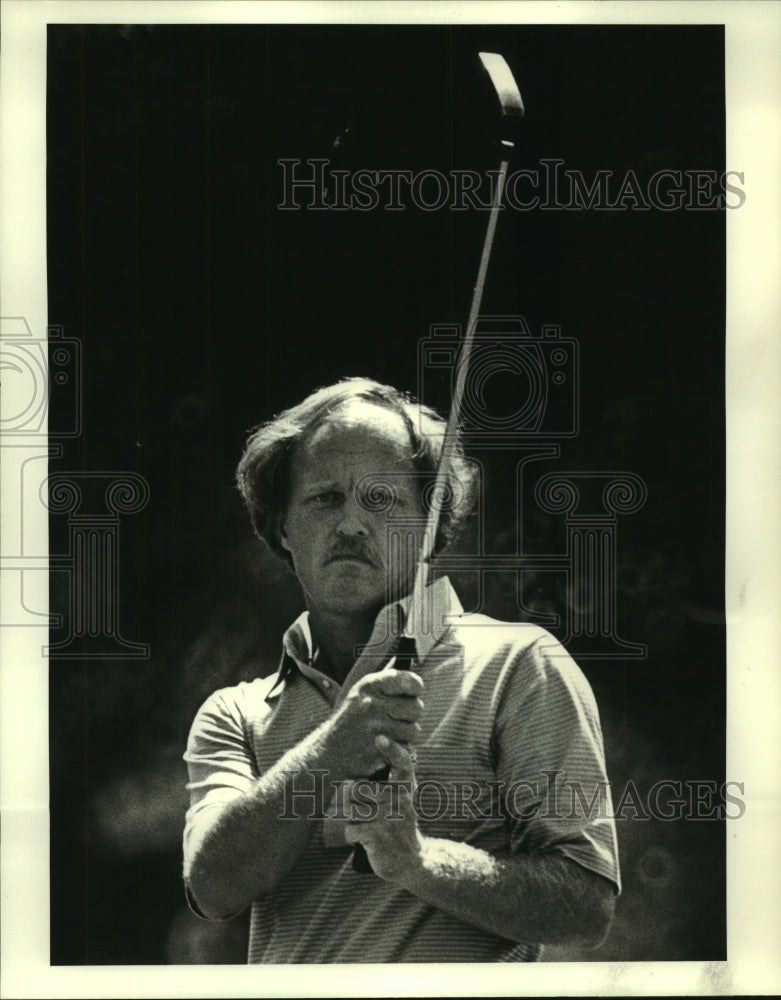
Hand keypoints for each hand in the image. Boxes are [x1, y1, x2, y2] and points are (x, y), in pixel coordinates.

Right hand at [326, 669, 423, 777]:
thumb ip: (388, 681)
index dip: (416, 687)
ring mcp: (374, 728)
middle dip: (411, 715)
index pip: (408, 681)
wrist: (330, 750)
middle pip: (416, 707)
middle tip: (395, 717)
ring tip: (389, 732)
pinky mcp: (378, 750)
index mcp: (370, 686)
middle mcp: (372, 704)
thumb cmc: (353, 717)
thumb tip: (417, 681)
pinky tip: (388, 745)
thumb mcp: (363, 690)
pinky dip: (401, 749)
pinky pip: (406, 748)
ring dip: (406, 734)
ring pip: (414, 730)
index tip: (414, 692)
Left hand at [344, 734, 422, 881]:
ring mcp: (389, 818)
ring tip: (370, 828)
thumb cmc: (401, 822)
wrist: (413, 860)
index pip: (402, 763)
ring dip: (354, 822)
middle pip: (356, 790)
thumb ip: (396, 772)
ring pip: (351, 811)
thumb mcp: (404, 795)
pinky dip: (353, 837)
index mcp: (406, 788)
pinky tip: (368, 841)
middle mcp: (400, 800)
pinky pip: (350, 830)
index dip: (392, 749)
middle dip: (355, 804)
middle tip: (370, 815)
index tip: (380, 737)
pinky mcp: (378, 836)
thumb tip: (381, 739)